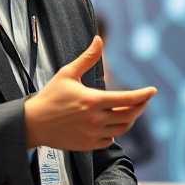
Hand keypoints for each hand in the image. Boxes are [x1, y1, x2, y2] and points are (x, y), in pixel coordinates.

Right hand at [25, 36, 156, 150]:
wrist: (32, 123)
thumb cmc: (50, 96)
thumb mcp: (67, 73)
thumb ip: (87, 58)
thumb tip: (99, 39)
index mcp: (93, 100)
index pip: (127, 99)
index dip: (143, 95)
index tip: (152, 91)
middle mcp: (96, 119)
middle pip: (130, 115)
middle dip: (141, 106)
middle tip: (144, 100)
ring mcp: (92, 134)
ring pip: (122, 129)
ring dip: (129, 119)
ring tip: (129, 110)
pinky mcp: (87, 145)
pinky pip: (110, 140)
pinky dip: (114, 132)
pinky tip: (111, 123)